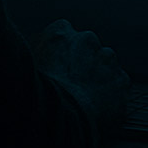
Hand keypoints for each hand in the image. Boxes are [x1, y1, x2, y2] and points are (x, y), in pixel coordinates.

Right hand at [30, 19, 129, 134]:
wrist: (62, 114)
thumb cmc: (39, 92)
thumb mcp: (25, 66)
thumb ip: (36, 54)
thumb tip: (37, 58)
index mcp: (60, 32)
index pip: (62, 36)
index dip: (59, 56)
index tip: (57, 69)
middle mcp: (87, 39)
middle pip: (86, 49)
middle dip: (81, 65)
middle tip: (70, 87)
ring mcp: (108, 60)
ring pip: (104, 67)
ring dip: (98, 79)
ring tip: (83, 101)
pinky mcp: (122, 81)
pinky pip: (117, 87)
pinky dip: (111, 97)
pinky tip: (96, 109)